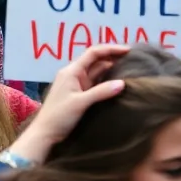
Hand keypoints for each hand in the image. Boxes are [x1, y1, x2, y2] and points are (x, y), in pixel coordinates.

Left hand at [11, 44, 127, 162]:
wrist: (46, 132)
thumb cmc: (59, 115)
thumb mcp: (80, 103)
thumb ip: (100, 92)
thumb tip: (122, 83)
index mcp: (72, 71)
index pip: (93, 53)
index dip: (110, 49)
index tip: (129, 50)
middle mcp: (75, 74)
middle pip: (96, 60)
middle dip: (113, 57)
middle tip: (133, 59)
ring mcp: (78, 84)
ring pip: (97, 72)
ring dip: (112, 69)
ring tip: (131, 68)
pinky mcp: (81, 94)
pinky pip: (96, 83)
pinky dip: (108, 81)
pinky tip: (119, 83)